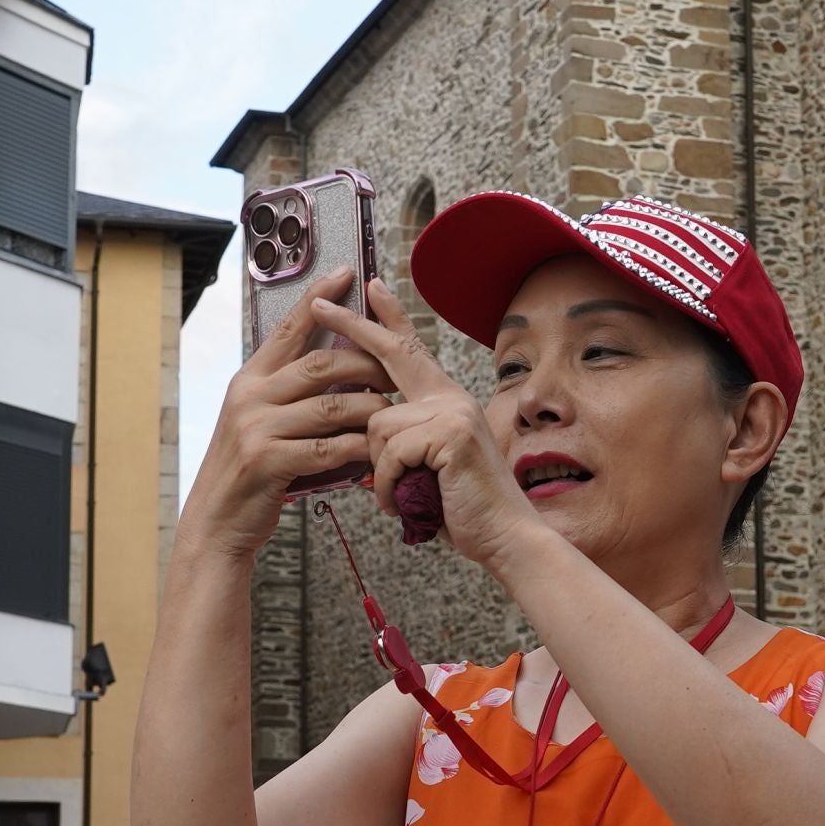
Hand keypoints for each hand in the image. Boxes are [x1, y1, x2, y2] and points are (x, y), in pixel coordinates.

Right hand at [184, 268, 396, 556]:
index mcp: (251, 378)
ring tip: (397, 416)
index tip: (348, 273)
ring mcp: (256, 426)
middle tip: (401, 373)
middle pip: (324, 363)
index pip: (290, 328)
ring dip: (374, 411)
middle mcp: (250, 394)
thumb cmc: (255, 470)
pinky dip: (362, 450)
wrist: (218, 520)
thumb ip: (293, 393)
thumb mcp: (265, 421)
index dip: (319, 299)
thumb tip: (341, 364)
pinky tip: (378, 453)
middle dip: (370, 365)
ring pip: (335, 406)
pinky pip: (331, 448)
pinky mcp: (268, 460)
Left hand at [310, 279, 540, 570]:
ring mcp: (453, 412)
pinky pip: (389, 452)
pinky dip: (388, 485)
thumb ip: (405, 441)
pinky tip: (406, 502)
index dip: (388, 319)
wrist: (505, 536)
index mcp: (447, 402)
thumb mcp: (428, 467)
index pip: (411, 352)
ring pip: (377, 424)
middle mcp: (452, 398)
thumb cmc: (465, 510)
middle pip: (391, 355)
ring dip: (379, 470)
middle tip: (319, 304)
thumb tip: (369, 430)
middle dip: (352, 326)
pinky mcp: (449, 434)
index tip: (371, 288)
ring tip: (400, 495)